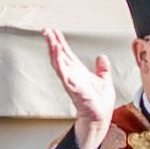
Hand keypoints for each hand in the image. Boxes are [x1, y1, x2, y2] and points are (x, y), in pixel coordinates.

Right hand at [44, 26, 118, 148]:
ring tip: (49, 38)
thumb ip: (102, 69)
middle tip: (45, 30)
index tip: (53, 31)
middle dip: (52, 43)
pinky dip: (60, 64)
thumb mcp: (104, 81)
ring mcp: (71, 82)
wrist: (101, 118)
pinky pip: (64, 74)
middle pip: (59, 56)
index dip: (60, 42)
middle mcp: (72, 75)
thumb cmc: (100, 103)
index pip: (66, 54)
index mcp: (78, 72)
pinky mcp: (74, 89)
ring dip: (53, 50)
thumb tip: (102, 58)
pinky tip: (57, 54)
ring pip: (59, 63)